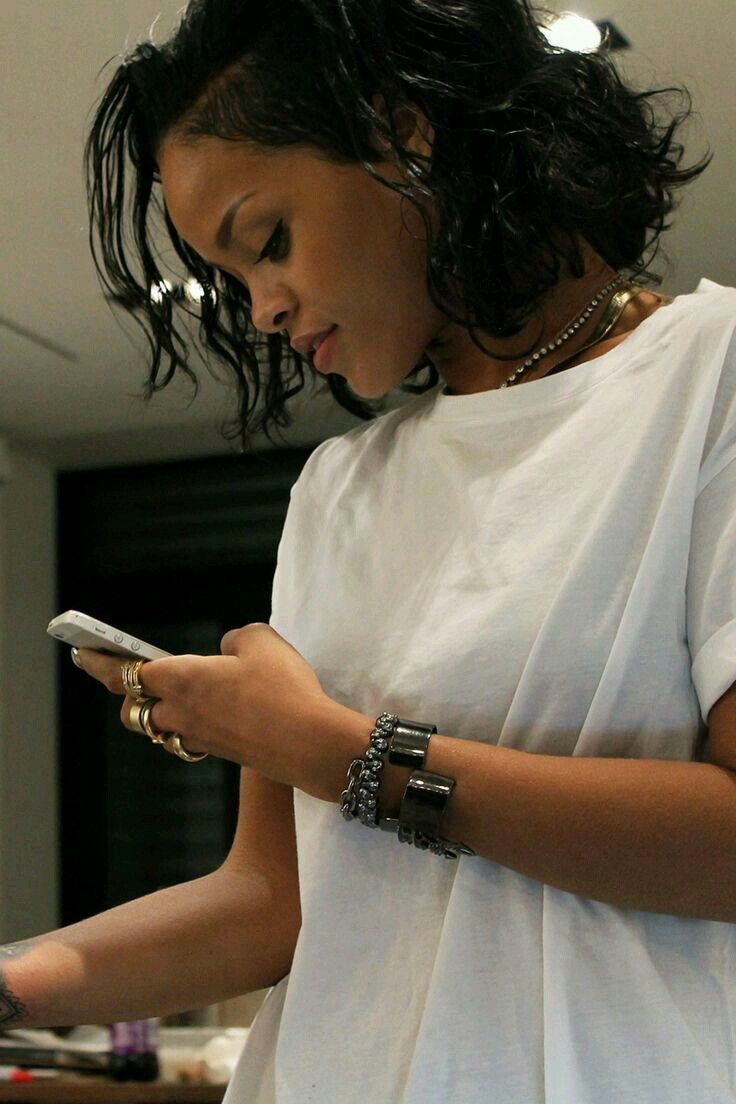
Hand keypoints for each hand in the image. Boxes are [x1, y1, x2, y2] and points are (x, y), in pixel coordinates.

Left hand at [74, 623, 353, 798]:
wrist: (309, 742)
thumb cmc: (284, 687)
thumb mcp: (262, 641)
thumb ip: (236, 639)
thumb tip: (227, 652)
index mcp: (182, 679)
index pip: (126, 673)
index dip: (99, 662)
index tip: (81, 652)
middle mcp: (181, 712)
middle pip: (133, 710)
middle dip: (128, 694)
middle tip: (133, 675)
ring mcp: (200, 737)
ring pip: (160, 728)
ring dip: (158, 712)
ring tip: (173, 693)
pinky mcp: (221, 752)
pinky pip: (189, 737)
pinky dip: (188, 724)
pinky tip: (213, 711)